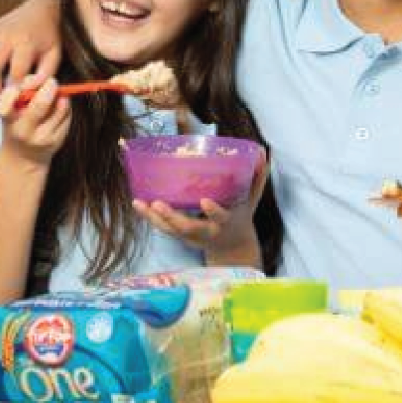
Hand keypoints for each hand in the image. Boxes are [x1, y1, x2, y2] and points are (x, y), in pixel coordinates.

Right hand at [0, 0, 61, 96]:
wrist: (36, 13)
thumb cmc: (46, 39)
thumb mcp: (54, 56)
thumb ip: (44, 76)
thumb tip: (25, 89)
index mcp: (25, 41)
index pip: (16, 72)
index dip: (16, 89)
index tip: (18, 96)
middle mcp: (4, 36)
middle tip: (0, 96)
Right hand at [0, 75, 71, 167]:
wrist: (23, 159)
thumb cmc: (16, 125)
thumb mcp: (10, 110)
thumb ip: (21, 92)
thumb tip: (43, 79)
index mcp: (8, 120)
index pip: (6, 104)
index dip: (15, 91)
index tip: (25, 86)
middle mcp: (23, 131)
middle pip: (40, 104)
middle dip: (49, 87)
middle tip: (51, 82)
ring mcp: (42, 138)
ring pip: (60, 106)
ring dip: (60, 96)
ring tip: (55, 97)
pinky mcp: (57, 141)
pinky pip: (67, 115)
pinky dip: (65, 107)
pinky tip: (58, 110)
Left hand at [133, 153, 268, 265]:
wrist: (232, 248)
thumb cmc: (240, 217)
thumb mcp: (252, 200)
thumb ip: (257, 178)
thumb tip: (263, 153)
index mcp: (226, 222)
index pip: (221, 218)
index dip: (213, 211)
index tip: (205, 201)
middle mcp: (207, 232)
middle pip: (187, 228)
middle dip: (172, 218)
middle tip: (158, 203)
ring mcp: (191, 236)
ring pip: (170, 230)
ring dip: (153, 218)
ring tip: (139, 203)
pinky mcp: (180, 236)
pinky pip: (163, 228)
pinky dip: (149, 217)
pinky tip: (138, 204)